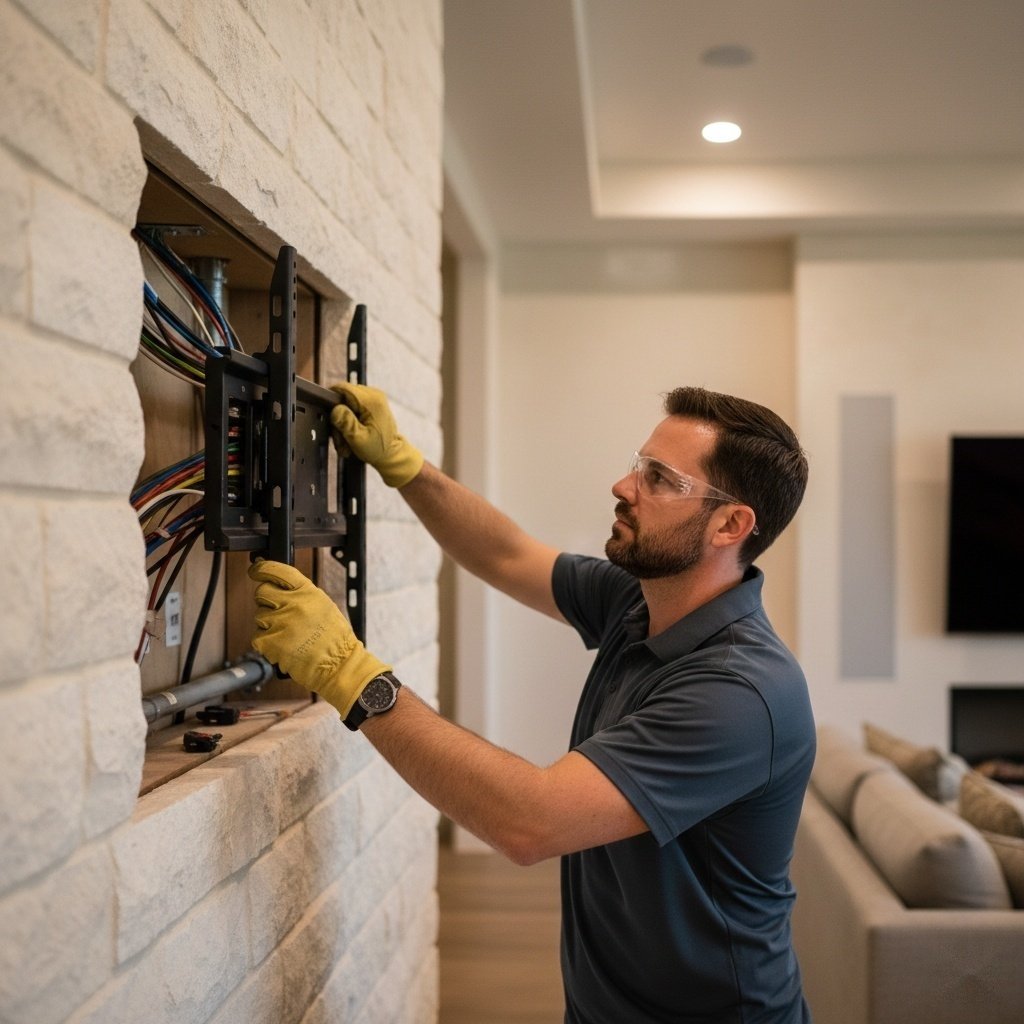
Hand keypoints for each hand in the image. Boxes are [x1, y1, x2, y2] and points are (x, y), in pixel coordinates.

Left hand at [248, 560, 389, 718]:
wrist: (338, 664)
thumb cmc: (334, 637)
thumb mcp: (323, 605)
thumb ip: (301, 594)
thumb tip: (279, 587)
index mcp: (307, 591)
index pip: (277, 571)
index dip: (262, 569)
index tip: (256, 570)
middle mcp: (293, 604)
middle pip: (262, 592)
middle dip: (266, 601)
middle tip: (278, 613)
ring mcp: (280, 622)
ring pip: (260, 616)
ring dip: (269, 625)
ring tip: (289, 634)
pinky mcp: (271, 642)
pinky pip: (258, 637)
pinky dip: (267, 643)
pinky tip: (284, 645)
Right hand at [330, 382, 423, 487]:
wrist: (391, 453)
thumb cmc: (378, 448)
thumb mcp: (358, 439)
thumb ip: (346, 423)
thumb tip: (335, 409)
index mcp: (372, 401)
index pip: (343, 388)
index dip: (332, 401)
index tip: (330, 417)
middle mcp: (374, 395)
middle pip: (344, 396)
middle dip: (338, 416)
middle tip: (339, 436)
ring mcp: (374, 397)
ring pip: (347, 402)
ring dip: (343, 420)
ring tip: (346, 438)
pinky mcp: (372, 402)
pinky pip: (354, 405)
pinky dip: (350, 419)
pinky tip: (351, 432)